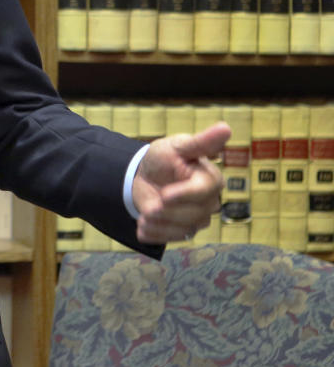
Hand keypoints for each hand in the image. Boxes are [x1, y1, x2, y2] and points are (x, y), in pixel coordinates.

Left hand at [132, 122, 229, 243]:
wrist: (145, 175)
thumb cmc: (164, 157)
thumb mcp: (178, 146)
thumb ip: (201, 142)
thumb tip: (226, 128)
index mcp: (211, 179)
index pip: (204, 191)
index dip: (184, 195)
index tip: (164, 196)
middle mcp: (209, 201)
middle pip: (195, 214)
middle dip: (168, 212)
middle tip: (149, 209)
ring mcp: (198, 218)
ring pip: (184, 229)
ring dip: (160, 225)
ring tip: (144, 216)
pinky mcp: (184, 229)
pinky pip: (172, 238)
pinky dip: (155, 236)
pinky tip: (142, 229)